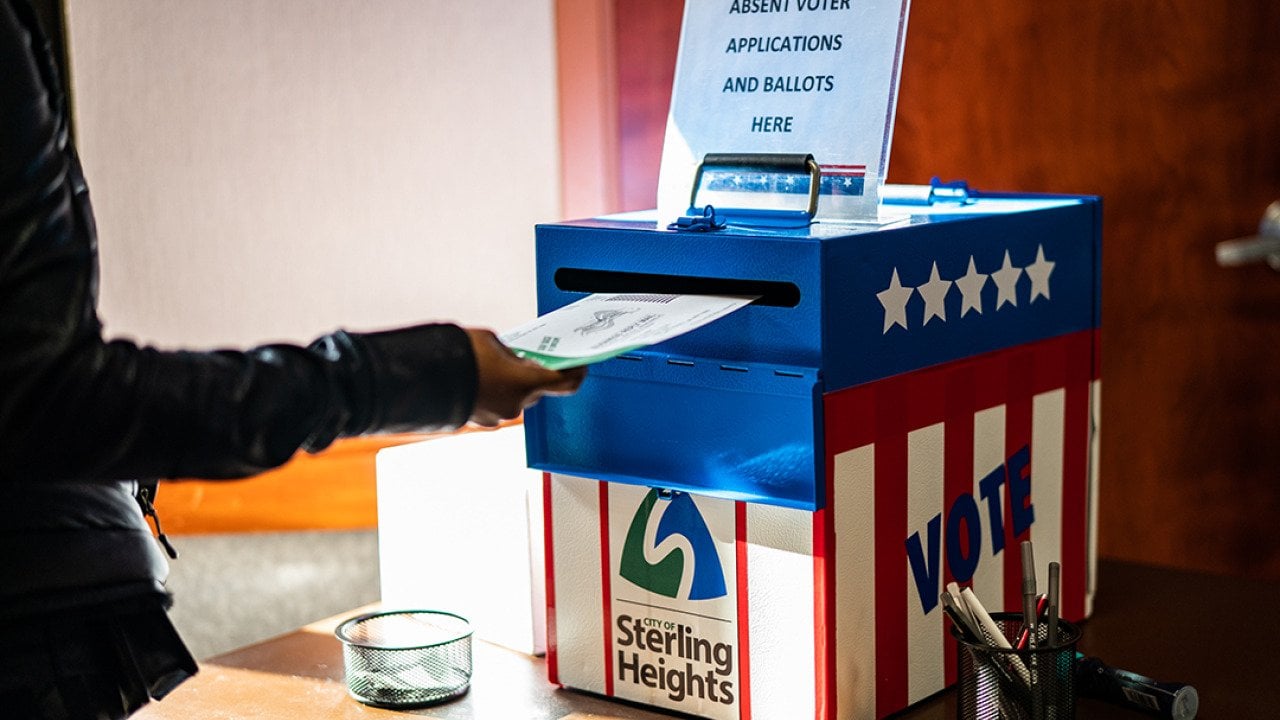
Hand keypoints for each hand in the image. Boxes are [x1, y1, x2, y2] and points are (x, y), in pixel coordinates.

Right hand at [465, 328, 585, 426]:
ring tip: (494, 365)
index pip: (565, 382)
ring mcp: (498, 416)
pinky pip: (497, 404)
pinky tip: (481, 378)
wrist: (423, 378)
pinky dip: (496, 393)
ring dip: (512, 384)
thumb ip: (511, 353)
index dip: (577, 373)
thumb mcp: (491, 342)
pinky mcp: (481, 421)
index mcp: (526, 383)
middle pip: (538, 389)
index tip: (580, 366)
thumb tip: (514, 359)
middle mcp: (516, 404)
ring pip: (516, 398)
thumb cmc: (458, 356)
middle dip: (534, 374)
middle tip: (525, 357)